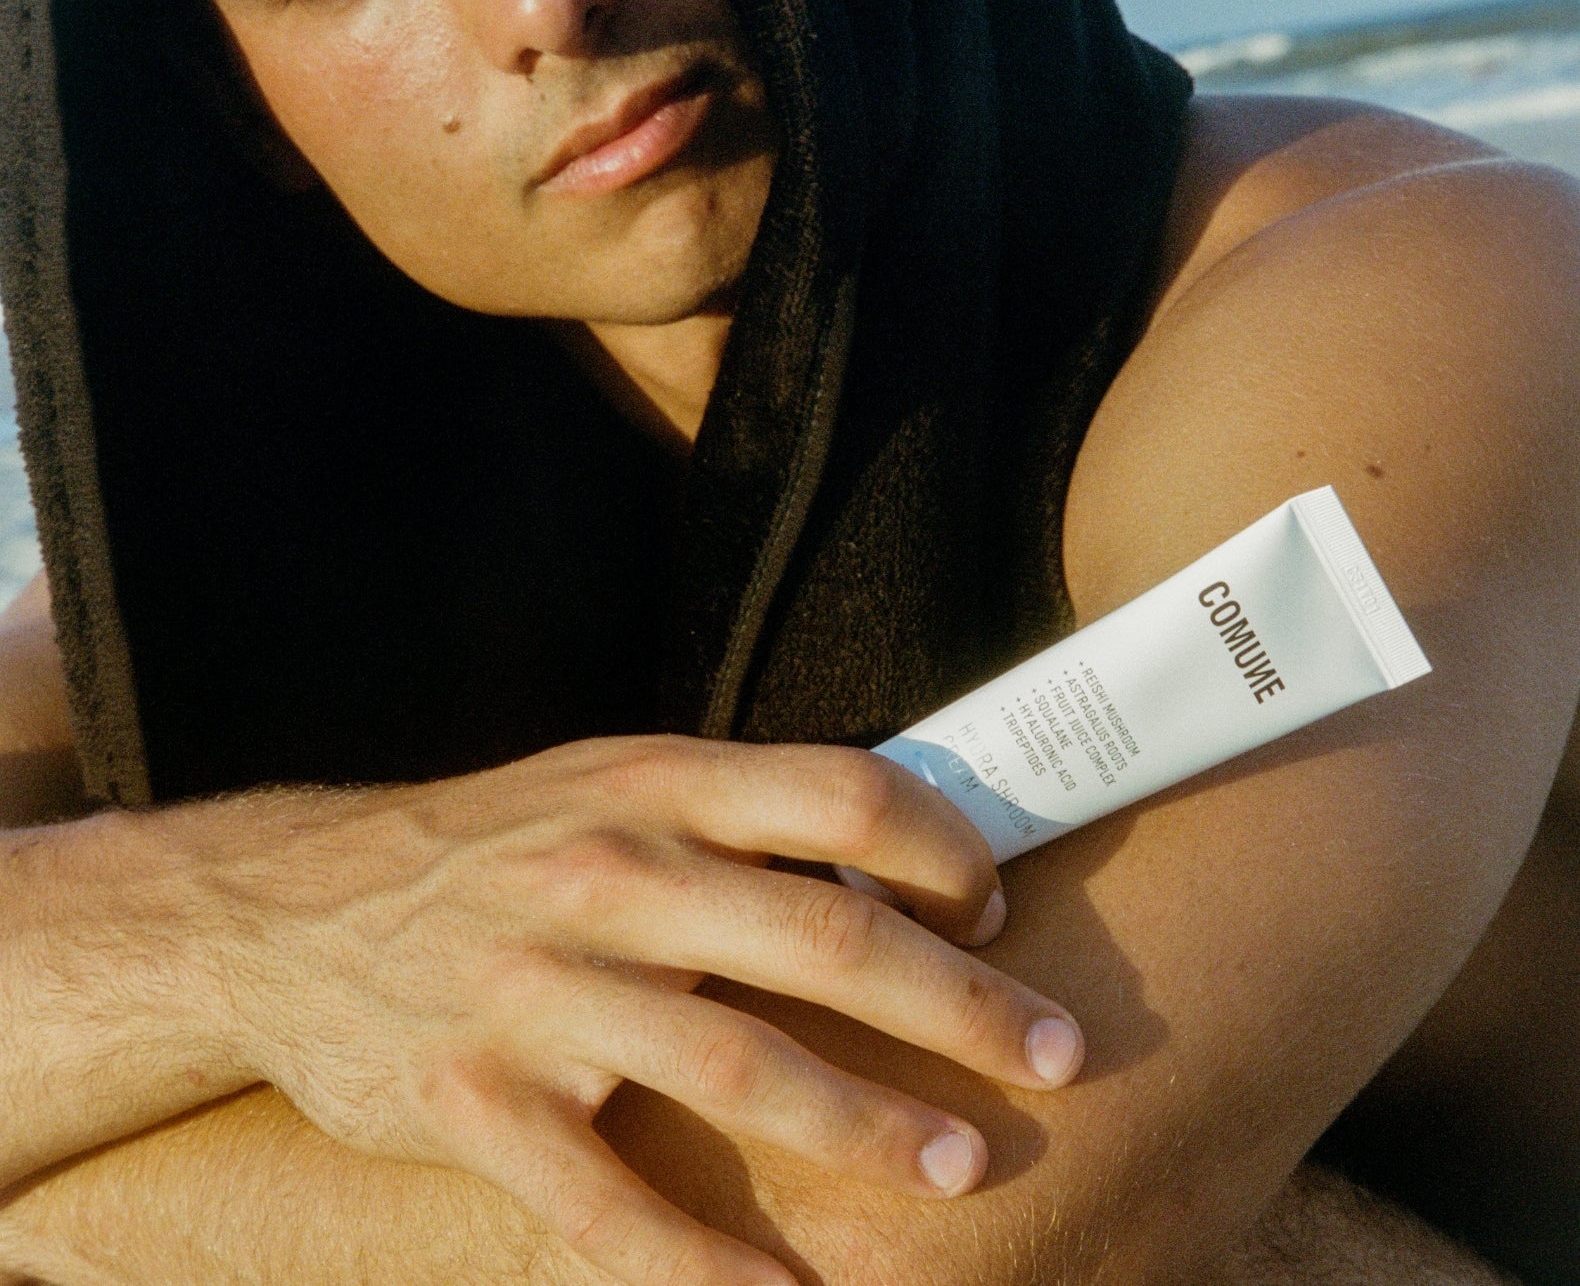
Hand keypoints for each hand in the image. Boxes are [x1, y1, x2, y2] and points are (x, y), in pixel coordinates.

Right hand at [198, 736, 1083, 1285]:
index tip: (997, 911)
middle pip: (821, 936)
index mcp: (654, 786)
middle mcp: (607, 877)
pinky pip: (610, 1210)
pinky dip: (705, 1270)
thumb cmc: (496, 845)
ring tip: (960, 1171)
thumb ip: (734, 812)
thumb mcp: (610, 784)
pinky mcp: (476, 1103)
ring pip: (736, 1070)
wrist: (296, 910)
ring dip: (864, 1130)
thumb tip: (895, 851)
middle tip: (1059, 1055)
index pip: (841, 794)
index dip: (943, 850)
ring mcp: (538, 992)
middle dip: (958, 1005)